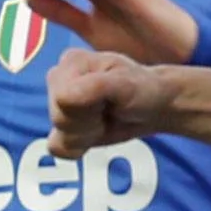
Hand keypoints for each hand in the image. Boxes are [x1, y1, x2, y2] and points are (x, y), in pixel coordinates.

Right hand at [48, 48, 176, 155]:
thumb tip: (63, 98)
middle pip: (59, 119)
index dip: (87, 108)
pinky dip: (78, 147)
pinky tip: (95, 133)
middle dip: (88, 122)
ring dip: (87, 134)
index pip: (62, 99)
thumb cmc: (141, 89)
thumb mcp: (125, 84)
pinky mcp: (62, 126)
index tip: (108, 99)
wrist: (153, 105)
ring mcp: (58, 103)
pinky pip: (57, 148)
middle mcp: (59, 80)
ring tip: (104, 118)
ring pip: (59, 136)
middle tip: (108, 109)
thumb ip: (95, 86)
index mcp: (71, 62)